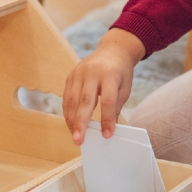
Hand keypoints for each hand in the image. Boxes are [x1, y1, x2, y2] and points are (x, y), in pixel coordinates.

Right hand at [62, 28, 144, 145]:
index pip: (108, 100)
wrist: (112, 51)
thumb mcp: (125, 89)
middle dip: (81, 122)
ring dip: (72, 120)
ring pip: (72, 99)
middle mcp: (91, 72)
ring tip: (75, 136)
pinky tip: (71, 123)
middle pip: (85, 100)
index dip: (107, 119)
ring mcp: (78, 72)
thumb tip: (106, 129)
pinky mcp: (71, 75)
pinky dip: (67, 111)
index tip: (107, 135)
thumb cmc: (121, 73)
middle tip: (79, 140)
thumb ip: (115, 107)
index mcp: (109, 75)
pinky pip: (66, 96)